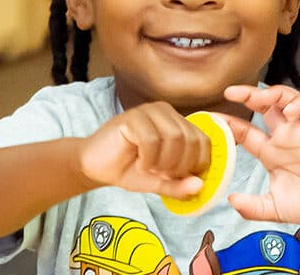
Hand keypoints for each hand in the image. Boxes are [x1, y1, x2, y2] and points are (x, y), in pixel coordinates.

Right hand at [80, 101, 210, 198]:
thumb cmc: (129, 170)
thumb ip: (180, 186)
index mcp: (178, 122)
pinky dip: (149, 159)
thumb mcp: (159, 183)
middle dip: (181, 165)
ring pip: (174, 137)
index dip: (197, 164)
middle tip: (164, 176)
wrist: (95, 166)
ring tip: (151, 170)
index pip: (204, 140)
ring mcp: (149, 111)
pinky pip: (152, 139)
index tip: (180, 178)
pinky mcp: (132, 116)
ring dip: (165, 162)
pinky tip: (141, 164)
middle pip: (191, 139)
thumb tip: (200, 187)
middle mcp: (166, 112)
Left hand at [221, 85, 299, 224]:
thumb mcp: (273, 208)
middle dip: (248, 95)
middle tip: (231, 92)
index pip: (245, 131)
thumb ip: (252, 207)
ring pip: (286, 100)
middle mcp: (284, 137)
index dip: (229, 123)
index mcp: (270, 152)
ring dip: (273, 93)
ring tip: (261, 97)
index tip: (213, 118)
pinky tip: (290, 112)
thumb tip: (230, 200)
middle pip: (264, 107)